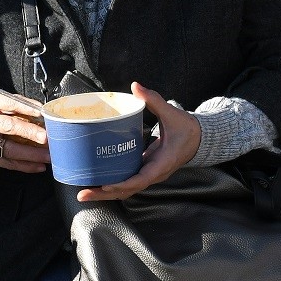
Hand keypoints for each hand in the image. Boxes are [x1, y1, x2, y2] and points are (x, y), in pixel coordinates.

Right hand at [0, 89, 49, 172]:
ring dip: (31, 154)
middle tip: (46, 137)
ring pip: (9, 149)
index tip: (41, 113)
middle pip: (8, 127)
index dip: (26, 108)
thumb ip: (20, 103)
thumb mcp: (0, 99)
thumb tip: (42, 111)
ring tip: (47, 155)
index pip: (9, 103)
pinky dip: (25, 166)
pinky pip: (7, 163)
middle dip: (29, 132)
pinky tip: (39, 165)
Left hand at [76, 82, 200, 202]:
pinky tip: (95, 182)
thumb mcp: (171, 113)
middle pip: (127, 190)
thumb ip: (153, 100)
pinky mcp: (144, 170)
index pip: (140, 179)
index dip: (122, 184)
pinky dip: (112, 184)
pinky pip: (127, 182)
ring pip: (125, 189)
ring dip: (105, 193)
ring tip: (84, 192)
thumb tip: (136, 86)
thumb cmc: (186, 128)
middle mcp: (153, 174)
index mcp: (162, 164)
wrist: (198, 139)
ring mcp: (148, 174)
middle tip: (83, 194)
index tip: (106, 185)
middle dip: (104, 194)